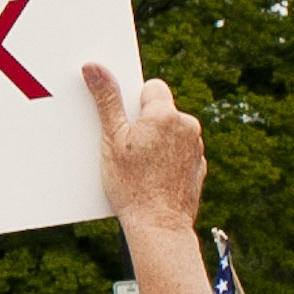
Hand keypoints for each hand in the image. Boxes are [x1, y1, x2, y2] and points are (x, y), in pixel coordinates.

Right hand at [80, 64, 205, 238]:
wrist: (158, 227)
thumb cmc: (132, 186)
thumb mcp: (112, 140)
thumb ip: (106, 100)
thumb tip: (94, 67)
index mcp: (166, 115)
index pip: (152, 88)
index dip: (135, 103)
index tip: (125, 122)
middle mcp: (187, 127)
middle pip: (163, 111)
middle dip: (146, 124)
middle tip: (129, 148)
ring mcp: (196, 148)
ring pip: (173, 132)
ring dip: (159, 141)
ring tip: (141, 166)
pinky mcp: (199, 167)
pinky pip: (181, 153)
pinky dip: (169, 159)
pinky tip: (153, 177)